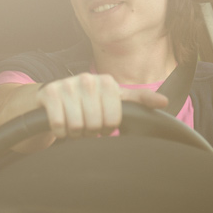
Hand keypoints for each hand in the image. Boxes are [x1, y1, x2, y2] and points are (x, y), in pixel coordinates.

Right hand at [37, 73, 167, 139]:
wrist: (51, 97)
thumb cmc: (87, 101)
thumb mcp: (114, 99)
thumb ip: (138, 100)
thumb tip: (164, 102)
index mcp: (107, 82)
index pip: (114, 120)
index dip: (107, 128)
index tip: (102, 123)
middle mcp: (87, 79)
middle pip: (95, 124)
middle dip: (90, 131)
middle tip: (86, 125)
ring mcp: (66, 84)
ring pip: (77, 125)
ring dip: (74, 132)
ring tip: (74, 124)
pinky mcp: (48, 92)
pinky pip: (59, 124)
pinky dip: (60, 131)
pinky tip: (60, 124)